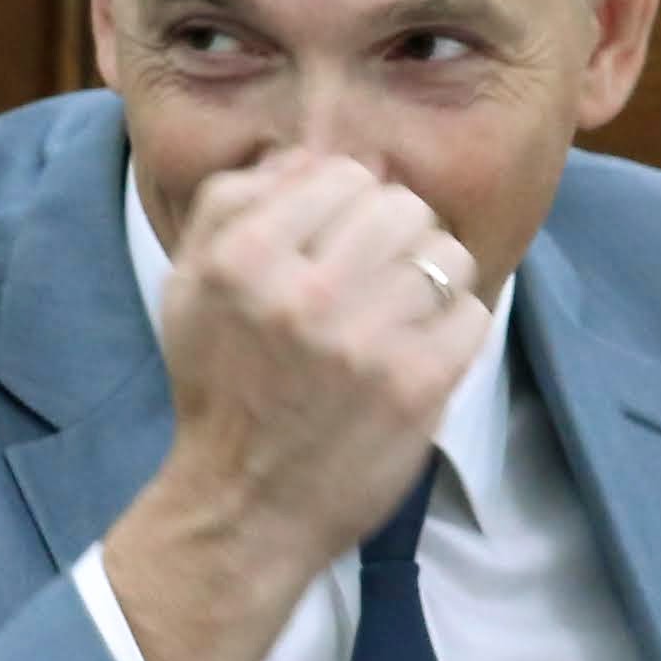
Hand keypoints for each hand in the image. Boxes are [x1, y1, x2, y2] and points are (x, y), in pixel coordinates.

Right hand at [100, 152, 494, 660]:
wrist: (244, 505)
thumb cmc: (220, 389)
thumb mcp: (188, 286)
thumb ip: (232, 204)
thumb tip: (306, 156)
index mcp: (243, 258)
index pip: (341, 175)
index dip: (350, 204)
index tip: (341, 244)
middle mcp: (301, 293)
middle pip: (401, 207)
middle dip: (396, 238)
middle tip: (376, 281)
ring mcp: (363, 342)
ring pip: (445, 254)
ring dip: (431, 282)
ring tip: (400, 316)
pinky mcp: (416, 386)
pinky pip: (471, 312)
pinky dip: (453, 331)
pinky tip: (418, 355)